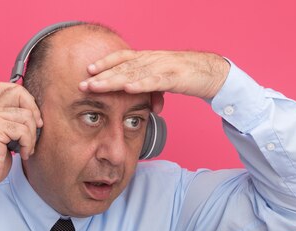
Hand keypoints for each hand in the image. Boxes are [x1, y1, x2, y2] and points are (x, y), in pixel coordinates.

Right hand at [0, 83, 42, 191]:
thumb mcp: (7, 135)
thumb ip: (16, 121)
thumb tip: (37, 116)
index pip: (11, 87)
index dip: (27, 99)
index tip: (33, 117)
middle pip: (20, 93)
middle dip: (34, 112)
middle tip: (35, 130)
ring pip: (26, 116)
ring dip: (32, 136)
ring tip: (26, 148)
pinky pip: (23, 131)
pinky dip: (27, 145)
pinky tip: (22, 153)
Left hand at [79, 50, 229, 99]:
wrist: (212, 73)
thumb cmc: (186, 76)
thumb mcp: (163, 82)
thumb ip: (151, 90)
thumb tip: (146, 108)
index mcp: (148, 59)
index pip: (122, 58)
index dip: (104, 63)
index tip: (87, 71)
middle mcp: (152, 59)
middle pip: (122, 67)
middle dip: (101, 76)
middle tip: (83, 84)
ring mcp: (163, 67)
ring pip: (134, 73)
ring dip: (113, 80)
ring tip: (97, 86)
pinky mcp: (174, 77)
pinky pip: (155, 81)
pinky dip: (141, 84)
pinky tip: (128, 88)